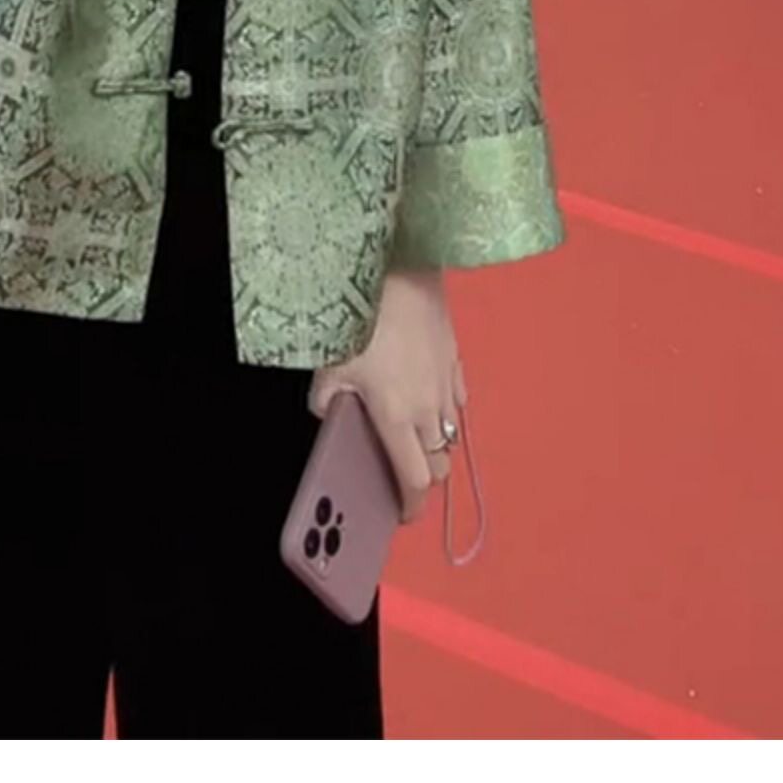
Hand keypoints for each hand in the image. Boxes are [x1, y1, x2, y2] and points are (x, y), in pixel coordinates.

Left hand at [308, 270, 468, 523]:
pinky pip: (457, 398)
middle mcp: (428, 408)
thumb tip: (328, 413)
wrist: (400, 269)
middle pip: (439, 462)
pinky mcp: (455, 359)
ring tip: (413, 435)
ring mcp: (446, 383)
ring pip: (450, 432)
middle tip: (404, 472)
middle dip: (425, 476)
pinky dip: (446, 409)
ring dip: (435, 442)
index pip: (416, 479)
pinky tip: (430, 398)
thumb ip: (325, 400)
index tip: (403, 513)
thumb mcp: (328, 364)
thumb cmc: (362, 319)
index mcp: (396, 417)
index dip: (412, 504)